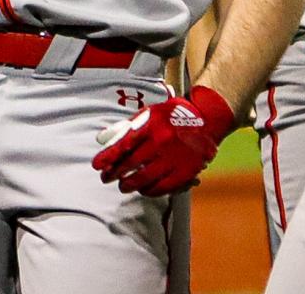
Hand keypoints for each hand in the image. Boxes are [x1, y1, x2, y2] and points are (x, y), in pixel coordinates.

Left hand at [92, 85, 235, 196]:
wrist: (208, 120)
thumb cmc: (173, 115)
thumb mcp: (150, 113)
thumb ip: (127, 126)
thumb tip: (103, 139)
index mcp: (152, 124)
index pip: (124, 143)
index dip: (108, 156)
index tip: (96, 165)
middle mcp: (163, 140)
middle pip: (132, 163)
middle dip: (115, 173)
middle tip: (106, 178)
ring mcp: (175, 157)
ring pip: (145, 178)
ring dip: (130, 185)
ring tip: (122, 186)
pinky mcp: (186, 171)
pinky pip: (163, 187)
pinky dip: (149, 190)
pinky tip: (142, 190)